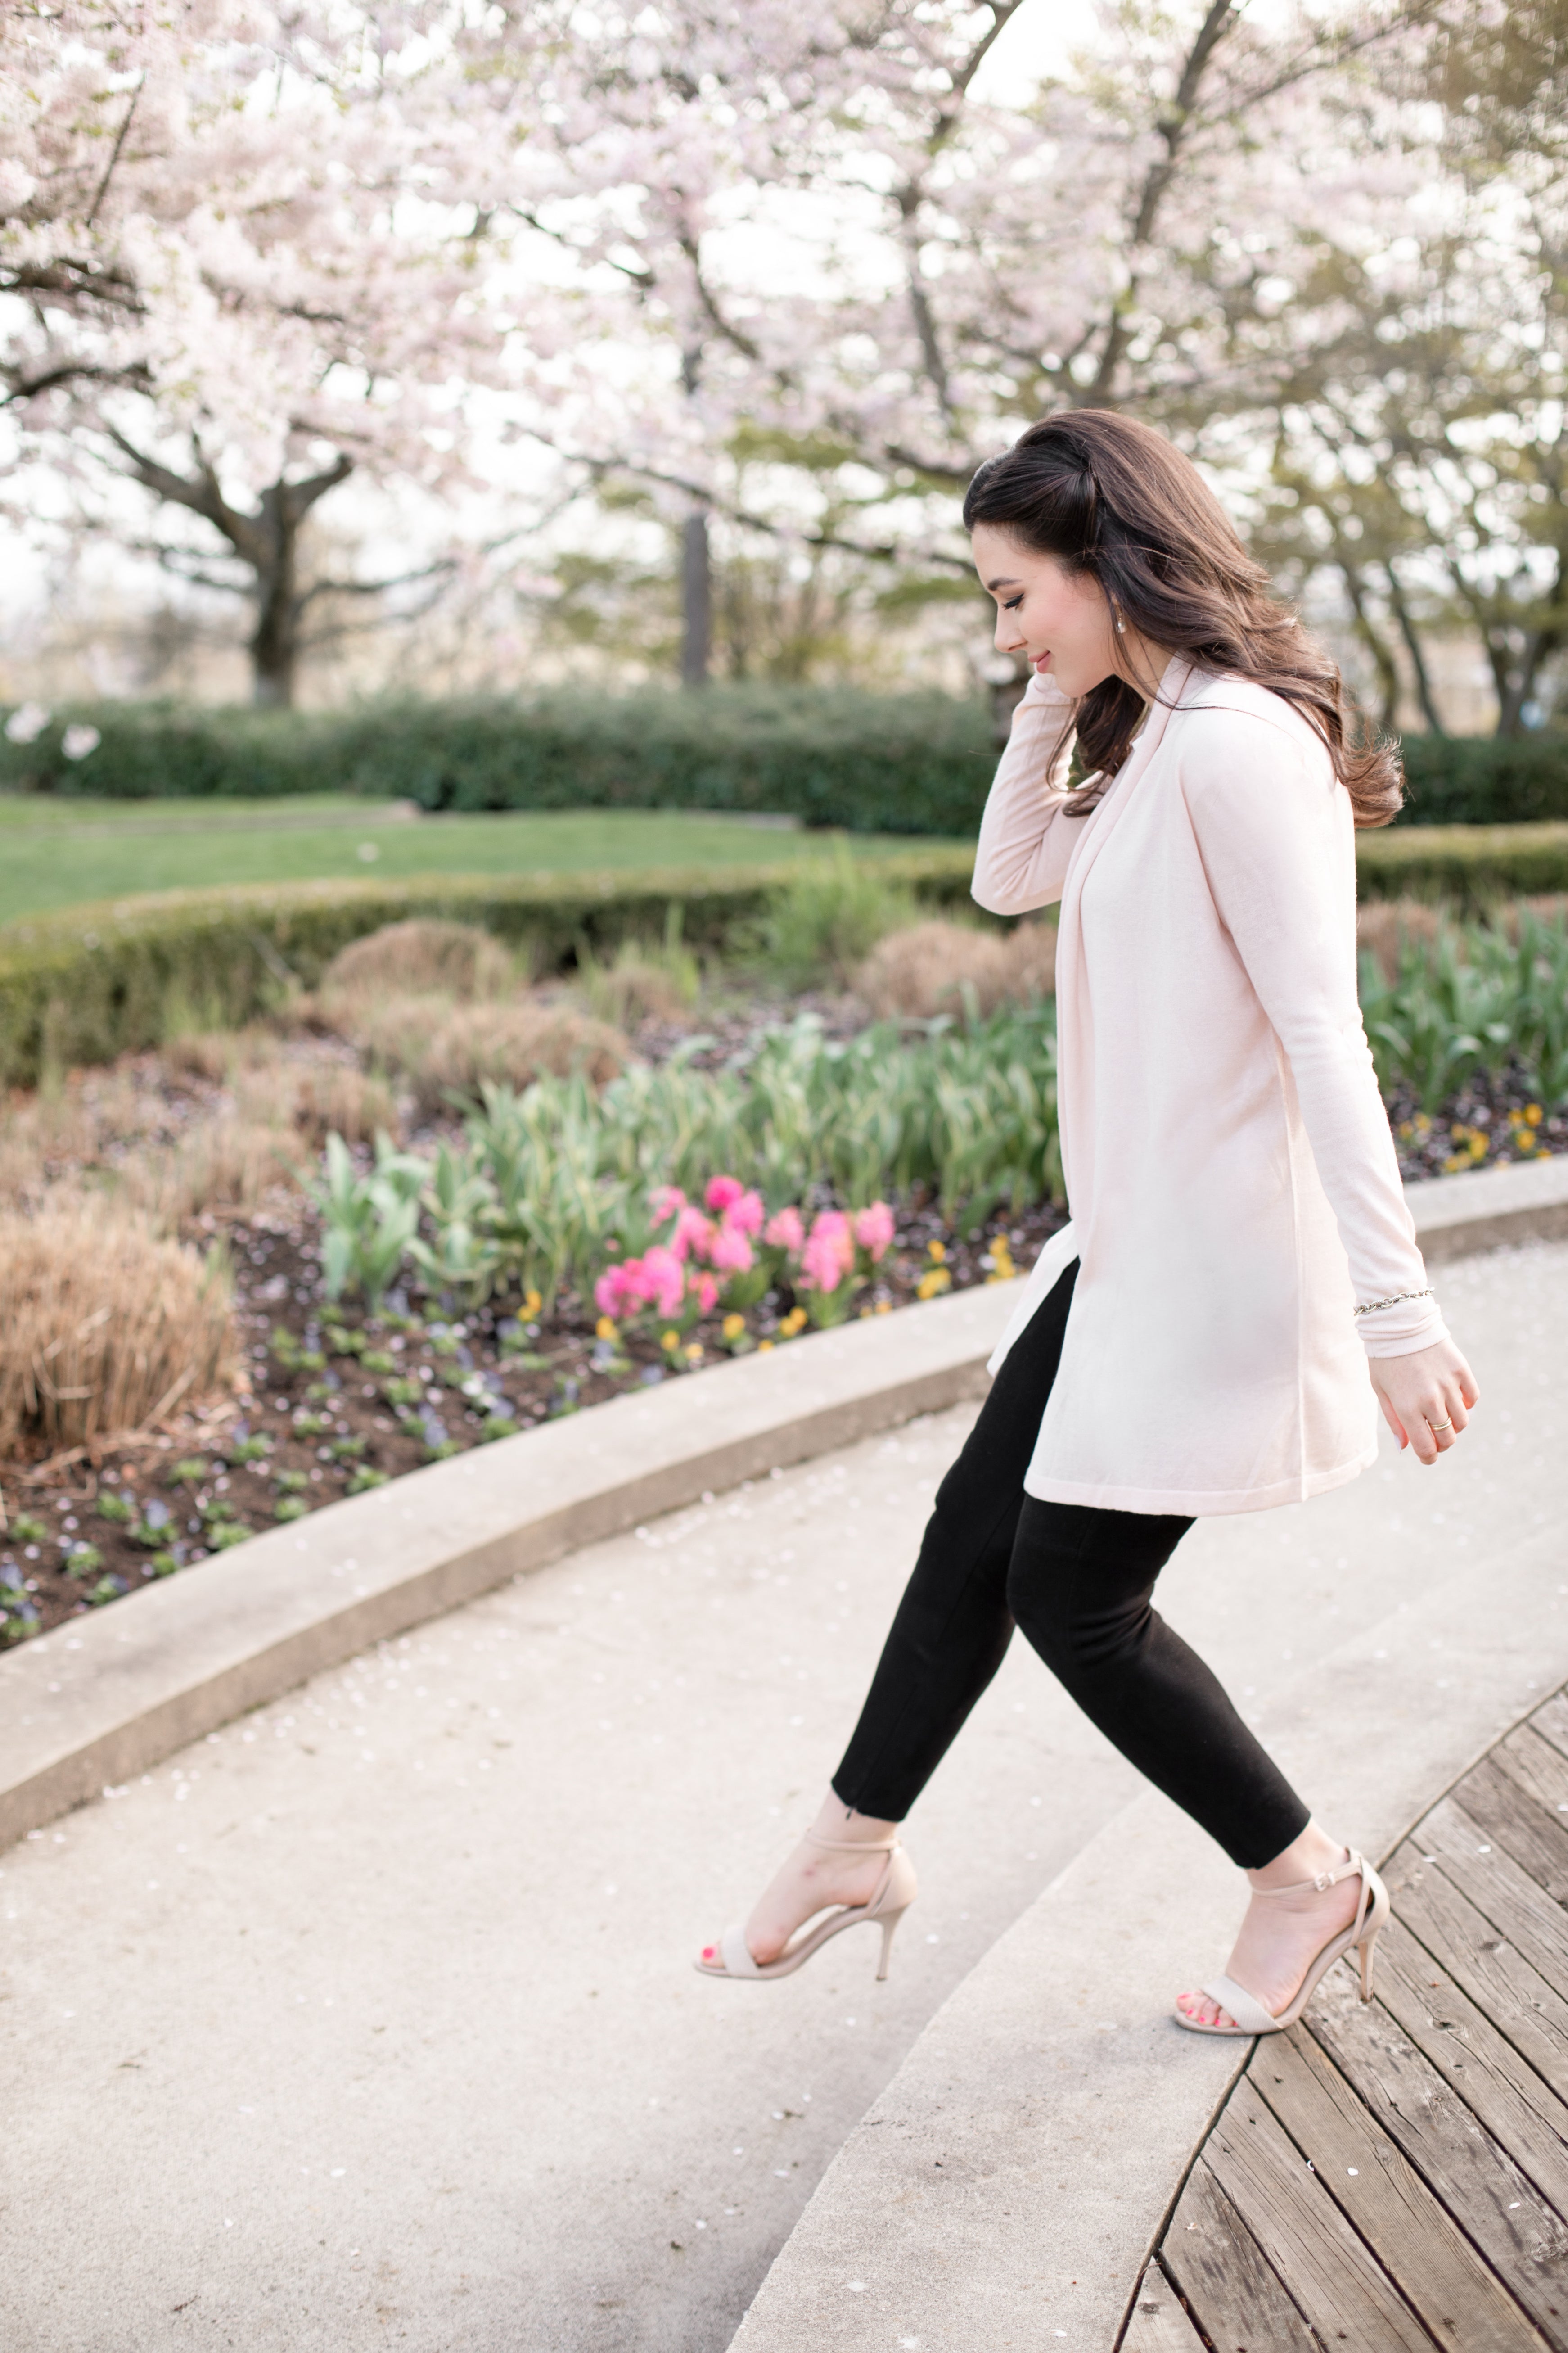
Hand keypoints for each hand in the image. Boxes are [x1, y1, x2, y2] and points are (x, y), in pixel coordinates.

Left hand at [1368, 1338, 1477, 1464]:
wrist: (1400, 1324)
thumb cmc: (1385, 1360)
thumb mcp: (1381, 1391)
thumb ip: (1394, 1421)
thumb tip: (1405, 1448)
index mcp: (1407, 1407)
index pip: (1426, 1447)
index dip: (1428, 1458)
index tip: (1427, 1458)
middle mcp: (1430, 1399)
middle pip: (1448, 1438)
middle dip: (1442, 1444)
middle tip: (1435, 1439)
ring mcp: (1448, 1384)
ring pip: (1462, 1421)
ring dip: (1454, 1426)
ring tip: (1443, 1418)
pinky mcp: (1461, 1370)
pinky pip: (1472, 1398)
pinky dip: (1466, 1404)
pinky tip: (1453, 1399)